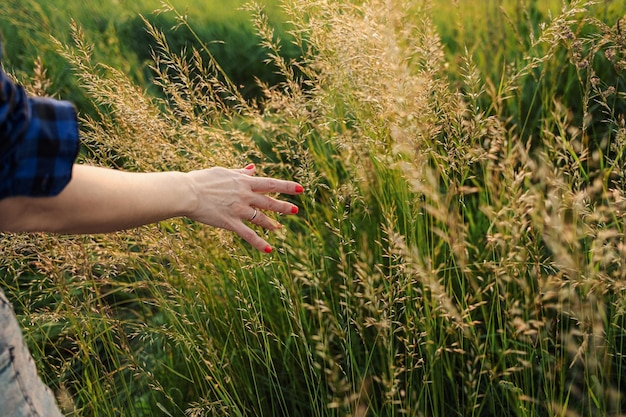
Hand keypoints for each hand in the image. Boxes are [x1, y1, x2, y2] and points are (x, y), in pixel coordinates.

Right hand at [185, 164, 303, 252]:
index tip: (300, 188)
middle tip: (295, 210)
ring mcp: (239, 210)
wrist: (187, 192)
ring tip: (280, 228)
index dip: (287, 186)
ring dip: (272, 223)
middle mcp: (245, 196)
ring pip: (261, 218)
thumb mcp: (223, 172)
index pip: (271, 184)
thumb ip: (240, 172)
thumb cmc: (201, 180)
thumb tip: (253, 168)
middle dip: (283, 206)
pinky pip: (248, 235)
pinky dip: (259, 243)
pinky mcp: (230, 223)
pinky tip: (269, 250)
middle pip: (269, 202)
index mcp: (244, 182)